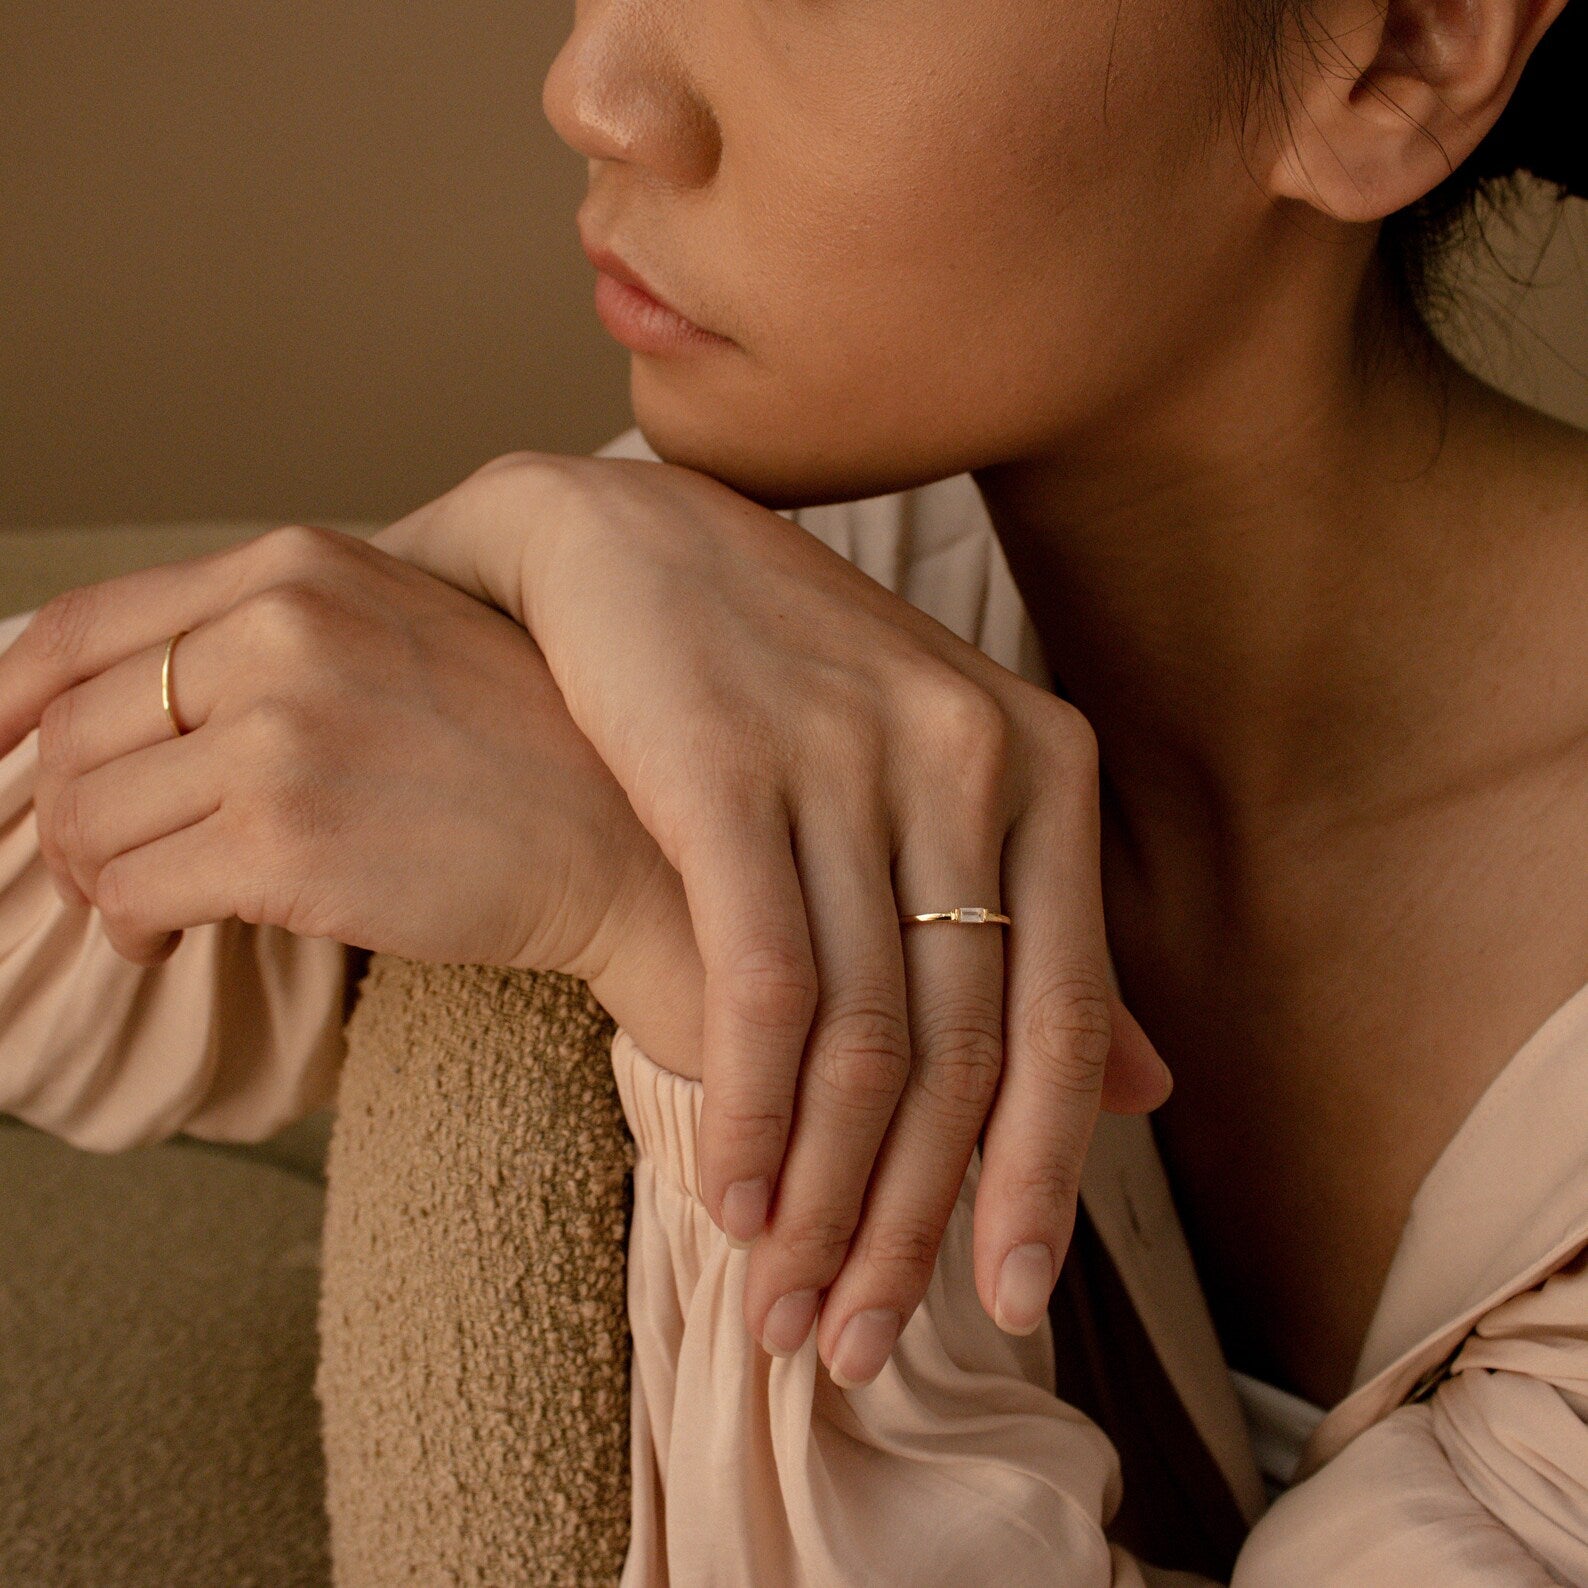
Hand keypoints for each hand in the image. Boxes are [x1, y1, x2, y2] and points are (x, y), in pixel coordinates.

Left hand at [0, 524, 676, 989]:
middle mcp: (278, 631)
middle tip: (116, 862)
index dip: (6, 698)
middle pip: (76, 733)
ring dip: (100, 876)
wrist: (622, 841)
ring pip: (88, 818)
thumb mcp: (398, 637)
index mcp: (300, 568)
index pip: (86, 626)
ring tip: (148, 902)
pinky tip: (173, 936)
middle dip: (76, 814)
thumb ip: (271, 636)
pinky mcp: (286, 843)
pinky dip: (132, 926)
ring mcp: (280, 734)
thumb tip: (126, 695)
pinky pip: (134, 892)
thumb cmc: (520, 751)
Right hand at [373, 450, 1173, 1384]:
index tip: (1005, 1301)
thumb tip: (1151, 1085)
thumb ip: (1037, 927)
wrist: (611, 550)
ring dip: (836, 1200)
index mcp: (1040, 761)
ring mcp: (855, 758)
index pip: (1063, 1017)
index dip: (1039, 1179)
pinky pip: (769, 989)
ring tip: (792, 1306)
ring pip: (873, 1039)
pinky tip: (735, 1200)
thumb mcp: (928, 783)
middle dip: (923, 1222)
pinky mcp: (732, 771)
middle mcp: (970, 754)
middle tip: (869, 1343)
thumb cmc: (769, 682)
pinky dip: (760, 1116)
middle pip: (971, 1048)